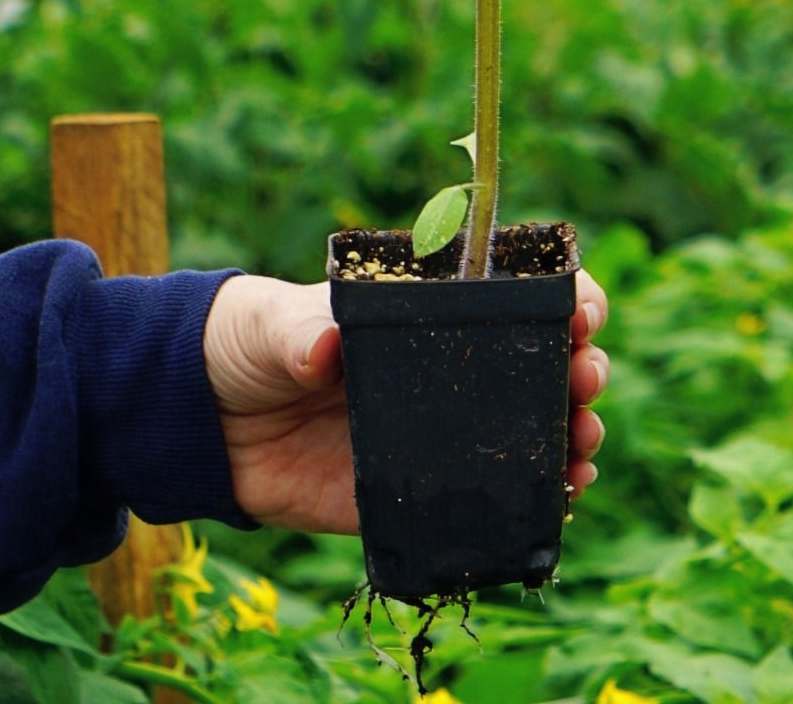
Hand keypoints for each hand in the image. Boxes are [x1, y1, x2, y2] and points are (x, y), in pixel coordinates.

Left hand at [203, 269, 610, 532]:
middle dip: (583, 370)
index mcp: (429, 312)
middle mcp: (449, 371)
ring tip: (583, 445)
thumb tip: (321, 351)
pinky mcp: (421, 492)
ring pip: (533, 431)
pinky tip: (561, 497)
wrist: (206, 423)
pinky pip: (492, 497)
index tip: (582, 313)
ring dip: (574, 435)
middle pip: (543, 364)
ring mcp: (441, 432)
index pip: (519, 295)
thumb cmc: (249, 344)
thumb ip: (297, 332)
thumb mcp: (271, 323)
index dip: (565, 298)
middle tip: (585, 382)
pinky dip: (537, 498)